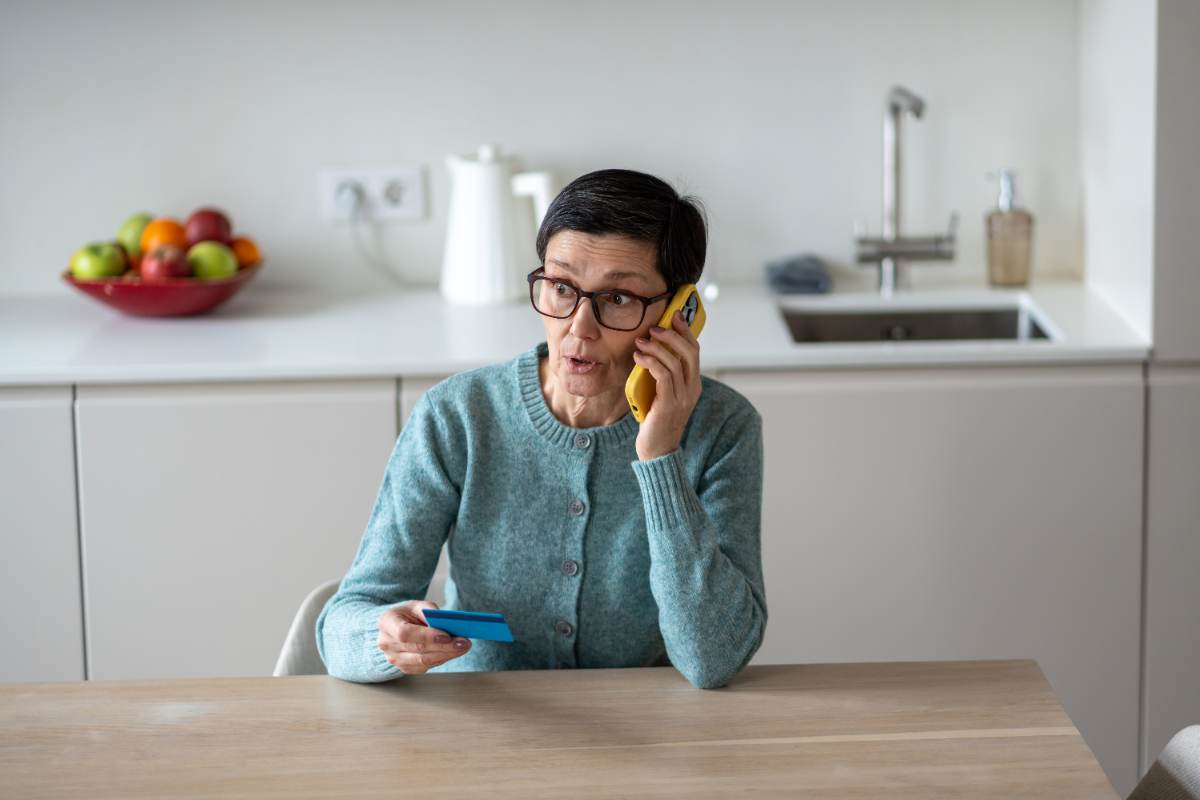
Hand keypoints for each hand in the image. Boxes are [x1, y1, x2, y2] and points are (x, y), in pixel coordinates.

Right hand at [377, 600, 470, 674]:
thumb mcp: (416, 605)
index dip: (427, 636)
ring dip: (446, 655)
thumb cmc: (407, 614)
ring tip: (463, 646)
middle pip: (418, 650)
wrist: (396, 627)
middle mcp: (387, 643)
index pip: (406, 633)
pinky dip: (441, 659)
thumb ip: (429, 610)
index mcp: (387, 622)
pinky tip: (453, 652)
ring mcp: (394, 658)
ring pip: (423, 661)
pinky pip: (425, 667)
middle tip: (464, 642)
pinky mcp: (404, 668)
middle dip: (444, 647)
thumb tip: (446, 622)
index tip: (448, 636)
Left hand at [633, 310, 701, 460]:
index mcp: (694, 384)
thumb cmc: (656, 421)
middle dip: (672, 335)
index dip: (686, 331)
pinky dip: (651, 362)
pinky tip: (639, 358)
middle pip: (689, 352)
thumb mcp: (662, 393)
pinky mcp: (670, 404)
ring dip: (657, 348)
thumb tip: (652, 350)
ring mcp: (683, 397)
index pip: (695, 351)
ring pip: (675, 362)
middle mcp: (692, 389)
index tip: (674, 316)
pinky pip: (663, 375)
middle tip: (654, 329)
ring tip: (641, 343)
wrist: (657, 450)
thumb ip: (663, 375)